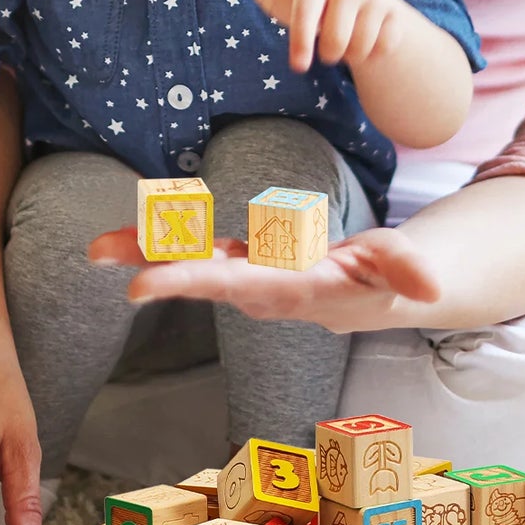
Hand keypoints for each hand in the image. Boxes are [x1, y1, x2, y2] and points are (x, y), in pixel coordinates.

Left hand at [87, 225, 440, 335]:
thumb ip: (408, 268)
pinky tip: (130, 230)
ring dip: (144, 249)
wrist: (371, 295)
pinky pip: (197, 246)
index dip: (185, 281)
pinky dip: (163, 238)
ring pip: (189, 259)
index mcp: (288, 287)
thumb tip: (428, 284)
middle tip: (95, 252)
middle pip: (197, 273)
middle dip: (149, 264)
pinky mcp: (241, 258)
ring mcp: (246, 274)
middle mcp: (257, 287)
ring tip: (96, 245)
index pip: (231, 284)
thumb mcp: (402, 269)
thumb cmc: (385, 278)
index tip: (139, 285)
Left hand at [228, 0, 408, 73]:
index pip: (306, 12)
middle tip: (328, 45)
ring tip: (348, 41)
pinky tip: (370, 41)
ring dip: (352, 55)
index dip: (301, 39)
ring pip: (361, 46)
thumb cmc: (314, 7)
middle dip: (330, 53)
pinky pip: (383, 47)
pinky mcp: (396, 14)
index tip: (298, 67)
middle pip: (336, 40)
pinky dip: (374, 54)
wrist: (361, 10)